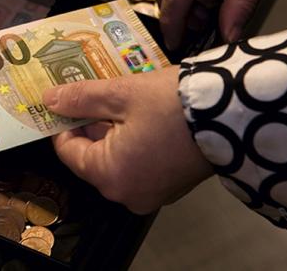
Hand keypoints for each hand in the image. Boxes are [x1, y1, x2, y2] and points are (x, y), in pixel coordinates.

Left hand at [42, 66, 212, 213]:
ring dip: (112, 130)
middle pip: (92, 157)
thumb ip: (81, 98)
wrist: (236, 113)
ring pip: (115, 159)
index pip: (67, 152)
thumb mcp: (121, 94)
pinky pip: (138, 164)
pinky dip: (133, 142)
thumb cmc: (175, 104)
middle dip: (90, 124)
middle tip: (93, 93)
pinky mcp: (170, 186)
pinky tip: (140, 115)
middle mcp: (127, 194)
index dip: (62, 123)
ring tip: (118, 99)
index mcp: (110, 176)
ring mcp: (151, 193)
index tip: (63, 100)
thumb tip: (50, 100)